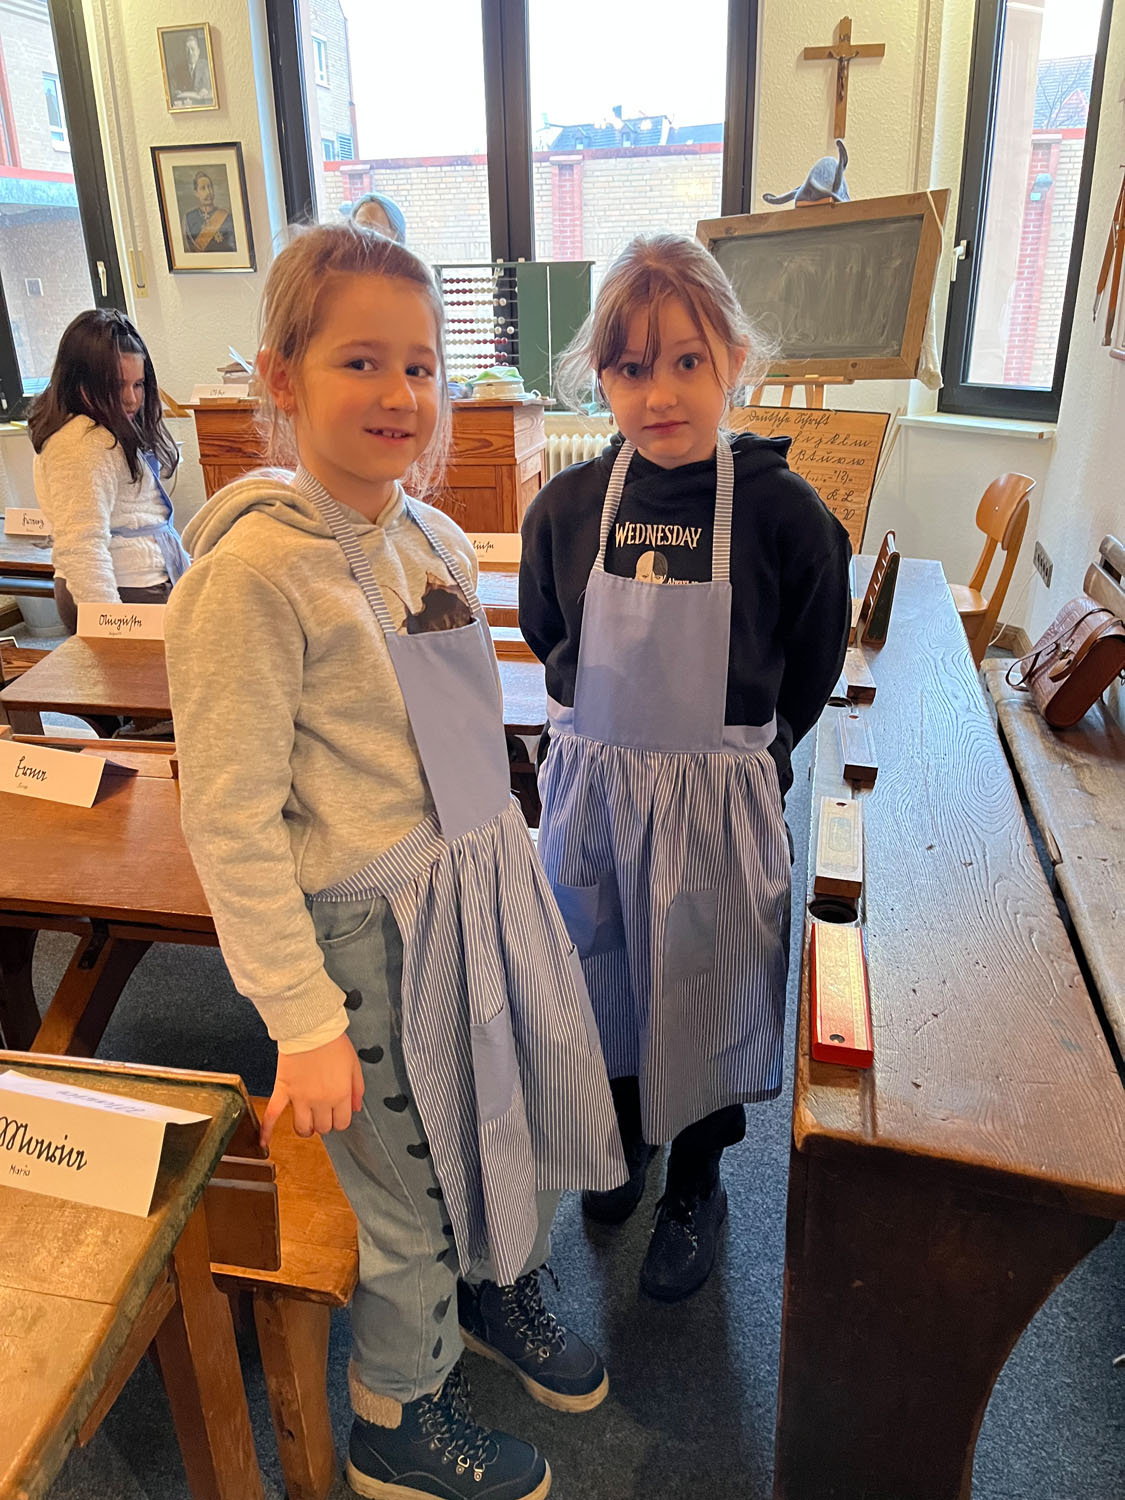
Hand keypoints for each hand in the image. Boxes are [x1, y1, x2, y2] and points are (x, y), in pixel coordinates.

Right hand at [260, 1032, 364, 1148]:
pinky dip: (267, 1130)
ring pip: (302, 1127)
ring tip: (306, 1124)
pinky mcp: (283, 1090)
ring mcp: (300, 1098)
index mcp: (340, 1095)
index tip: (337, 1115)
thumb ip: (357, 1089)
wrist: (310, 1028)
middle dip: (324, 1123)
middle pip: (323, 1127)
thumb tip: (356, 1108)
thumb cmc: (333, 1043)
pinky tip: (265, 1141)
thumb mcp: (354, 1065)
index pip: (341, 1123)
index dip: (339, 1120)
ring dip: (305, 1129)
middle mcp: (320, 1101)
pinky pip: (273, 1114)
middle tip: (322, 1114)